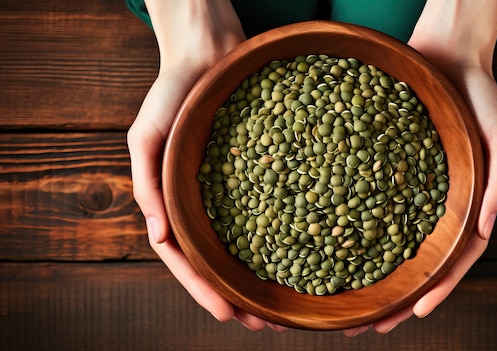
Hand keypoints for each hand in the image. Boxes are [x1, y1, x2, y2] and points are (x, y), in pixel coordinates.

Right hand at [127, 0, 284, 331]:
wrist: (208, 55)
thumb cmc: (171, 92)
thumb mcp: (146, 135)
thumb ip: (146, 183)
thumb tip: (157, 237)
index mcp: (172, 203)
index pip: (186, 258)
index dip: (206, 289)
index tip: (230, 315)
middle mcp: (202, 205)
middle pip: (219, 262)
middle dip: (238, 296)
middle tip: (264, 325)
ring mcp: (231, 194)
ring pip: (245, 244)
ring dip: (261, 277)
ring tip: (283, 307)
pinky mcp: (258, 176)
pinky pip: (271, 211)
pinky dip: (283, 236)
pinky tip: (303, 255)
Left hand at [344, 0, 496, 335]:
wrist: (446, 56)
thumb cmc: (481, 94)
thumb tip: (488, 229)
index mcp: (464, 206)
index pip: (452, 259)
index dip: (435, 289)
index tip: (411, 315)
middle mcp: (432, 206)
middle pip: (413, 261)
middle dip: (392, 296)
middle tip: (365, 326)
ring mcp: (405, 191)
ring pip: (384, 241)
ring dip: (366, 274)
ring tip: (343, 303)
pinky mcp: (380, 171)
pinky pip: (364, 203)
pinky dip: (349, 227)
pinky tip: (328, 245)